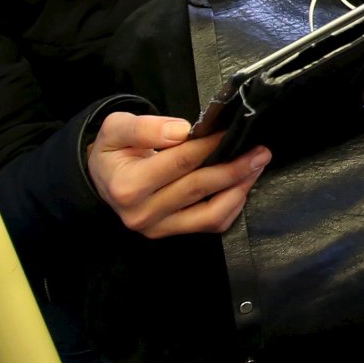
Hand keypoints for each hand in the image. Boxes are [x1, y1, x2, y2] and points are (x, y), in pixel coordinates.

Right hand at [87, 112, 268, 239]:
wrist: (102, 178)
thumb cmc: (113, 151)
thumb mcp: (116, 128)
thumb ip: (145, 127)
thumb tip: (182, 132)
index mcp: (129, 185)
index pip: (180, 162)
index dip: (210, 146)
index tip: (232, 131)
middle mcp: (143, 213)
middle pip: (199, 188)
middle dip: (235, 168)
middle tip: (261, 151)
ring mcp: (158, 228)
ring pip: (210, 214)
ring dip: (239, 189)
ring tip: (256, 166)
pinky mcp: (170, 234)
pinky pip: (210, 225)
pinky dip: (231, 206)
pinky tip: (241, 186)